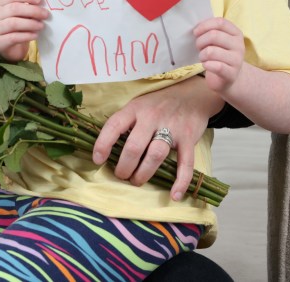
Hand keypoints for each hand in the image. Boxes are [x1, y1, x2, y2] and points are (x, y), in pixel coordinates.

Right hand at [0, 0, 47, 61]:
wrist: (10, 48)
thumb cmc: (18, 28)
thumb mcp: (22, 15)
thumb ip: (28, 8)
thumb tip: (43, 6)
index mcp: (1, 4)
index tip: (40, 1)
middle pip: (14, 8)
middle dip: (32, 10)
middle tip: (45, 15)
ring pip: (13, 23)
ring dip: (30, 24)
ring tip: (41, 26)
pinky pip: (14, 37)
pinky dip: (27, 36)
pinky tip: (35, 35)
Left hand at [92, 78, 217, 200]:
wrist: (192, 94)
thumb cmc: (158, 104)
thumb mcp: (138, 105)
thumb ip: (126, 123)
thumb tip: (107, 149)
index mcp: (135, 109)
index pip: (114, 126)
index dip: (103, 144)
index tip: (98, 160)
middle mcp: (151, 117)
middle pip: (134, 146)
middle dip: (124, 167)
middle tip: (121, 176)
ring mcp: (171, 127)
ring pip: (155, 155)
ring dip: (143, 174)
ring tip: (137, 181)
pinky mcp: (188, 138)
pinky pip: (185, 163)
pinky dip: (180, 181)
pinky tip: (174, 195)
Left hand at [194, 17, 245, 96]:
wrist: (229, 78)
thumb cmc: (220, 55)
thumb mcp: (218, 40)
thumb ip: (210, 30)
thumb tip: (196, 26)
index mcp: (236, 33)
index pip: (220, 22)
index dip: (204, 25)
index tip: (196, 32)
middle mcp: (239, 45)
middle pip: (214, 35)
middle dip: (200, 41)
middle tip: (199, 47)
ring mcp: (237, 60)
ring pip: (211, 51)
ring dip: (202, 55)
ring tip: (203, 58)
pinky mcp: (232, 74)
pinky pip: (216, 66)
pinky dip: (206, 65)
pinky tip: (206, 65)